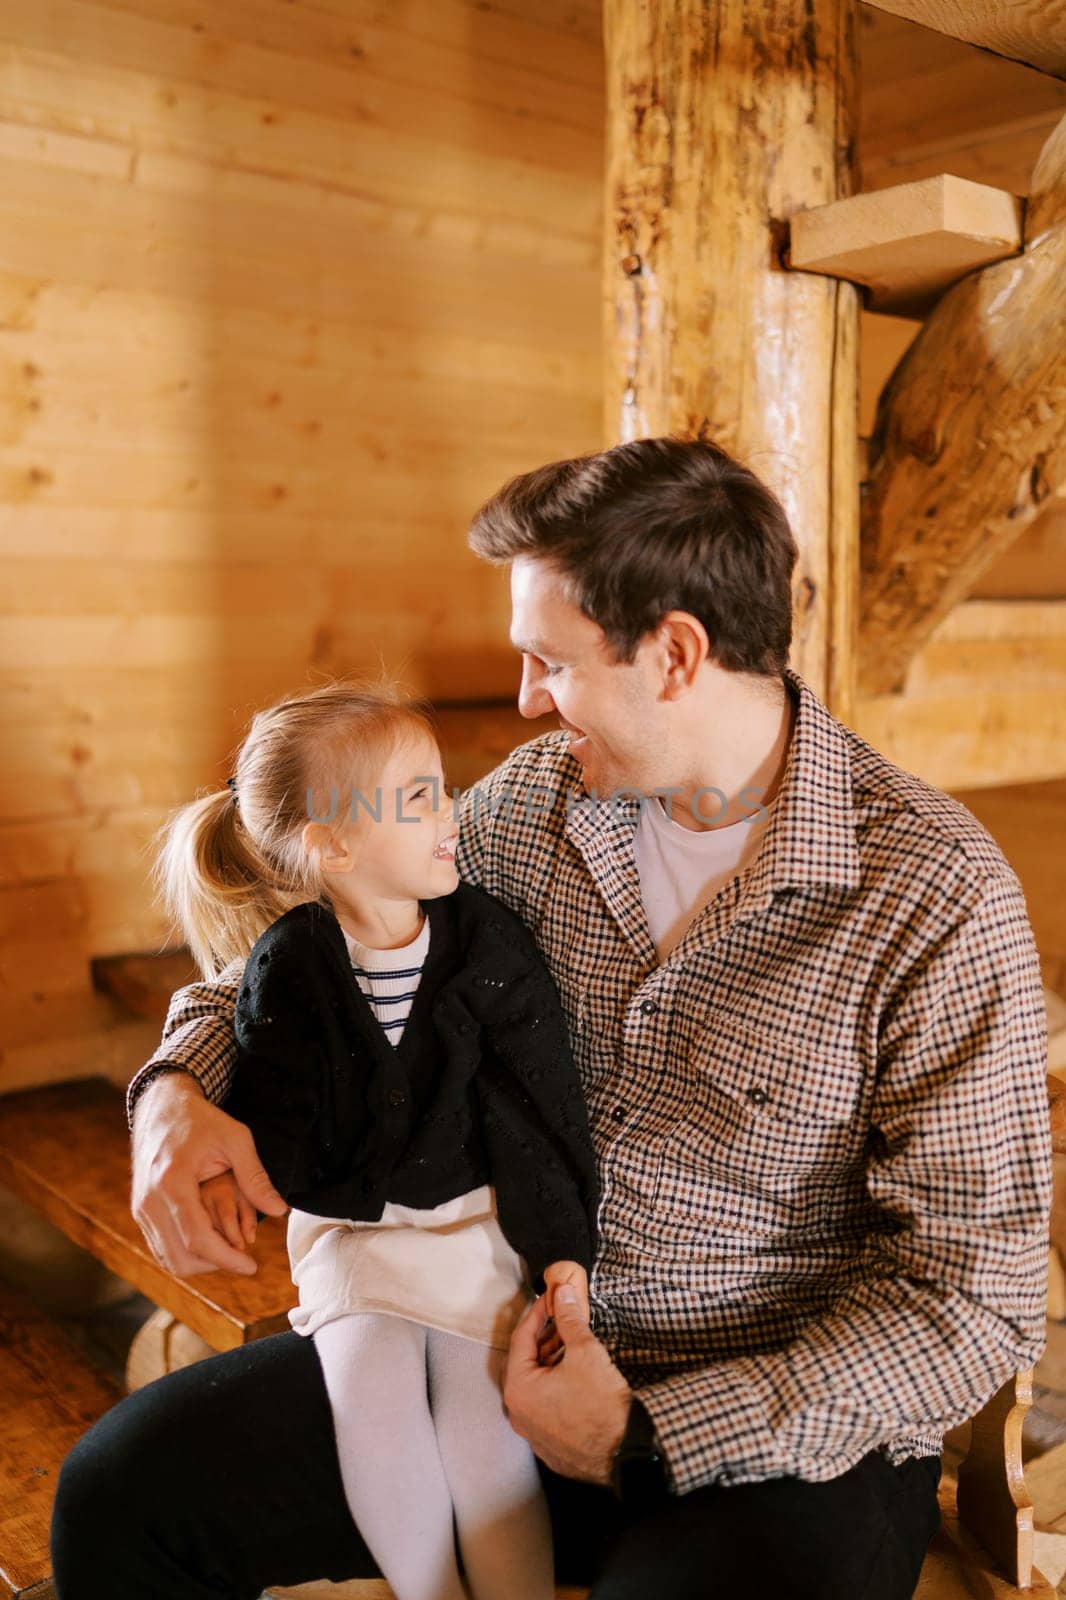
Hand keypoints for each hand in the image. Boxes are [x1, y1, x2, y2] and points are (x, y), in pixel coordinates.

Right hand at [130, 1072, 287, 1276]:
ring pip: (169, 1258)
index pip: (198, 1239)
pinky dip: (186, 1254)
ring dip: (202, 1263)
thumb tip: (280, 1210)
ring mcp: (140, 1208)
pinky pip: (161, 1247)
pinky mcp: (139, 1211)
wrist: (161, 1106)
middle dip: (216, 1265)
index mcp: (172, 1183)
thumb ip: (255, 1178)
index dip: (227, 1260)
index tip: (252, 1267)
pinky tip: (211, 1244)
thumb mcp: (235, 1139)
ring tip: (230, 1252)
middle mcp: (149, 1201)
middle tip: (244, 1260)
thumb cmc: (201, 1120)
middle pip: (181, 1257)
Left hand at [504, 1281, 631, 1484]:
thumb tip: (563, 1293)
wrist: (626, 1451)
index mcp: (518, 1389)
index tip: (549, 1299)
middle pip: (527, 1364)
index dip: (537, 1314)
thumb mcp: (584, 1351)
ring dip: (552, 1363)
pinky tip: (576, 1376)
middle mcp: (518, 1414)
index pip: (521, 1339)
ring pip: (537, 1387)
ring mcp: (533, 1434)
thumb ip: (568, 1318)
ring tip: (573, 1345)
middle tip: (563, 1319)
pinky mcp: (550, 1447)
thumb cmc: (601, 1404)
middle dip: (546, 1339)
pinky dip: (557, 1388)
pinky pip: (547, 1409)